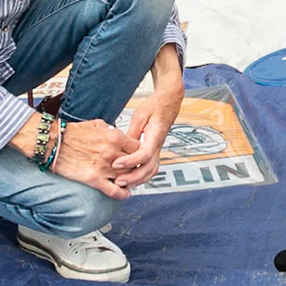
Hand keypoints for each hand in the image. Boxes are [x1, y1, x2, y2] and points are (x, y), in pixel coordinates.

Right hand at [50, 117, 138, 198]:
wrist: (53, 143)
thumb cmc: (72, 133)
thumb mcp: (97, 124)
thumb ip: (111, 130)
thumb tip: (118, 134)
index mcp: (114, 137)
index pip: (138, 147)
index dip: (139, 152)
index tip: (138, 156)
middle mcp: (112, 152)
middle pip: (135, 163)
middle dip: (136, 167)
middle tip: (135, 170)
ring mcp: (104, 167)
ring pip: (127, 177)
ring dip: (130, 180)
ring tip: (130, 181)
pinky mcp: (94, 179)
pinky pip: (114, 191)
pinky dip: (122, 194)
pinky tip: (125, 194)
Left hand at [113, 46, 184, 189]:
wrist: (169, 102)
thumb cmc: (156, 106)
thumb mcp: (140, 115)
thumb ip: (132, 132)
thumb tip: (121, 146)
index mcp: (156, 134)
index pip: (145, 153)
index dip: (130, 161)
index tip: (116, 163)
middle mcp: (159, 145)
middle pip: (149, 168)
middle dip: (133, 177)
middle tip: (117, 181)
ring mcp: (158, 150)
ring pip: (151, 171)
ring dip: (137, 180)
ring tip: (121, 183)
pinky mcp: (154, 151)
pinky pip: (149, 167)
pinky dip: (140, 176)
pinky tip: (128, 178)